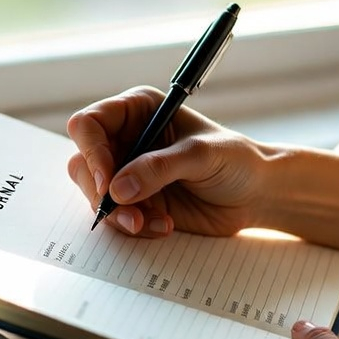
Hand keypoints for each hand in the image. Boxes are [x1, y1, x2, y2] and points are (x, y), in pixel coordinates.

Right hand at [66, 86, 276, 237]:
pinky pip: (115, 218)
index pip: (89, 124)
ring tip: (151, 223)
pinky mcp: (135, 202)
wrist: (256, 195)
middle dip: (100, 193)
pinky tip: (164, 226)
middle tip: (129, 213)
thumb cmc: (236, 160)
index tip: (107, 181)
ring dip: (118, 215)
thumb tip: (117, 188)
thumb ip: (159, 168)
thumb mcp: (201, 155)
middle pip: (83, 163)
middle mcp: (126, 139)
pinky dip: (134, 227)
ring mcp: (128, 173)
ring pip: (94, 195)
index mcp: (137, 111)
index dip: (91, 151)